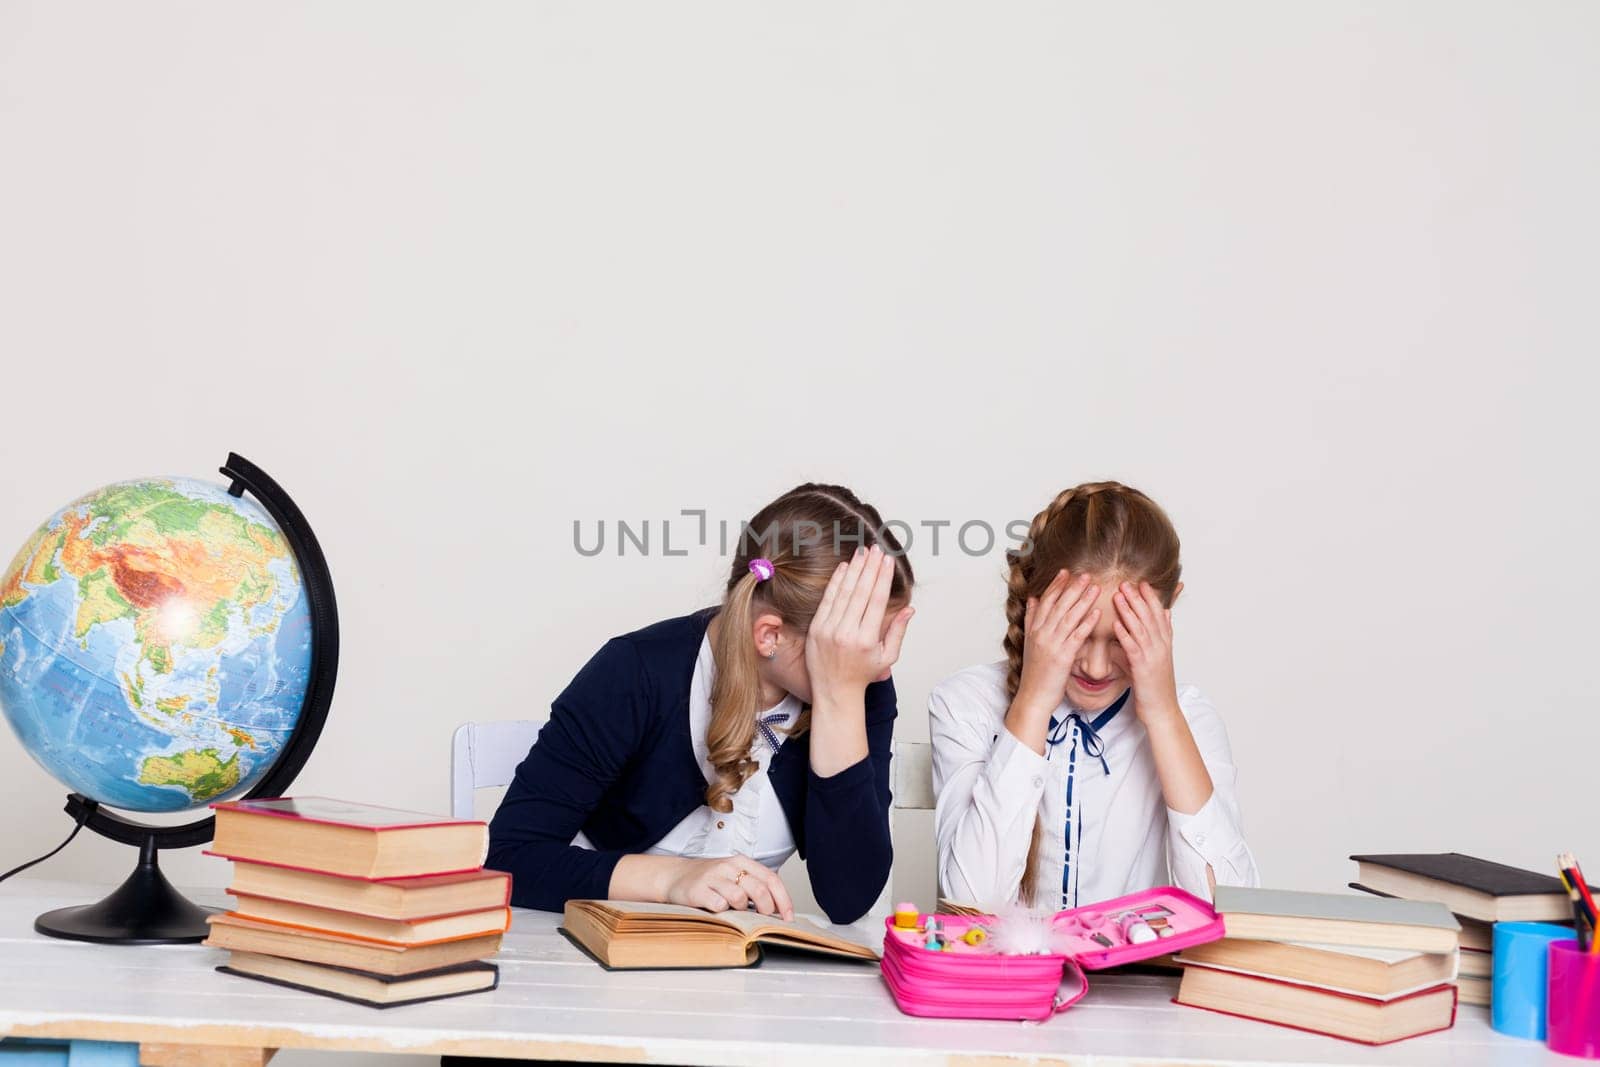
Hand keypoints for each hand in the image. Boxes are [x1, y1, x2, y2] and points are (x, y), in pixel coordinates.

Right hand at [662, 854, 794, 919]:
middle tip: (765, 920)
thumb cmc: (710, 881)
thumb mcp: (734, 876)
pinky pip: (719, 905)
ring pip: (740, 898)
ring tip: (734, 911)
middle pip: (759, 889)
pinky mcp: (698, 890)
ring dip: (742, 910)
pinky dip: (722, 912)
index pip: (771, 879)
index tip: (789, 918)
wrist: (675, 876)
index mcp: (742, 862)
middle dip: (767, 909)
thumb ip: (755, 886)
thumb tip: (780, 909)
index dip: (784, 900)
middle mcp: (729, 866)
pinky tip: (717, 910)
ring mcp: (713, 877)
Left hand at [804, 545, 913, 703]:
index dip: (883, 578)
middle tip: (877, 549)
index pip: (876, 601)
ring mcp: (829, 630)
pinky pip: (828, 600)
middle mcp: (847, 633)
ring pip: (844, 592)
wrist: (834, 691)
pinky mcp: (816, 628)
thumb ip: (898, 631)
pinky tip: (845, 568)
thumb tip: (909, 609)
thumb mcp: (887, 657)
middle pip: (860, 592)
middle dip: (870, 568)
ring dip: (854, 570)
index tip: (888, 561)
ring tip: (863, 553)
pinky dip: (836, 582)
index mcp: (866, 640)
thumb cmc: (862, 674)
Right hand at [1013, 570, 1100, 716]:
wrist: (1033, 696)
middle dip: (1072, 588)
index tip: (1066, 572)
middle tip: (1085, 574)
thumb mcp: (1029, 642)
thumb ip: (1031, 619)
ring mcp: (1051, 644)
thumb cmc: (1035, 672)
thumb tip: (1033, 599)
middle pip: (1058, 605)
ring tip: (1095, 587)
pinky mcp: (1062, 657)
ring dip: (1083, 601)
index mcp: (1034, 629)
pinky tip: (1097, 613)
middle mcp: (1041, 634)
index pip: (1045, 601)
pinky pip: (1076, 636)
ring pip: (1069, 617)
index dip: (1056, 585)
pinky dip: (1087, 623)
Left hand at [1112, 580, 1179, 715]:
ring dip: (1129, 610)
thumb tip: (1157, 619)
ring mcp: (1153, 656)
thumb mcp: (1156, 659)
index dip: (1150, 598)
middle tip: (1126, 582)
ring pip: (1141, 628)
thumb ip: (1155, 638)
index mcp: (1164, 643)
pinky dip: (1124, 634)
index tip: (1141, 583)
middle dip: (1138, 598)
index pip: (1158, 614)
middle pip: (1149, 616)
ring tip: (1118, 595)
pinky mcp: (1143, 668)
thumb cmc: (1155, 686)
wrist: (1162, 710)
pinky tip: (1116, 623)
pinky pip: (1133, 647)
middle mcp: (1161, 646)